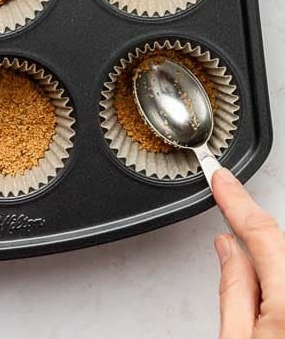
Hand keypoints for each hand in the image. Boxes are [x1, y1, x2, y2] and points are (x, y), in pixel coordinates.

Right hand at [213, 167, 284, 337]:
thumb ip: (233, 290)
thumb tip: (227, 248)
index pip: (260, 231)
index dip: (236, 200)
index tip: (221, 178)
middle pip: (279, 247)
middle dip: (254, 250)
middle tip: (245, 291)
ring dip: (273, 274)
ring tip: (266, 320)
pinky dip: (281, 280)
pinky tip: (277, 310)